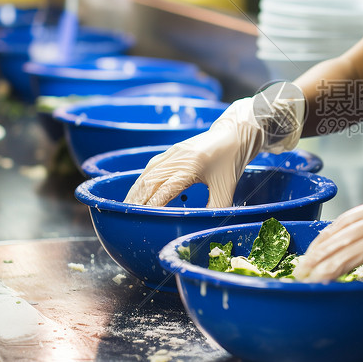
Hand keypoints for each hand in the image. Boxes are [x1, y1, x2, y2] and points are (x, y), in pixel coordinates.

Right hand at [124, 83, 304, 207]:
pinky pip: (151, 167)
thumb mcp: (226, 188)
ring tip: (128, 208)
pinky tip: (138, 192)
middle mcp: (177, 158)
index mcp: (191, 166)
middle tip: (129, 218)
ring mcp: (172, 153)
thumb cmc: (231, 160)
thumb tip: (204, 227)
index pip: (165, 189)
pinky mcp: (171, 151)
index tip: (144, 219)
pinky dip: (142, 181)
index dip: (152, 205)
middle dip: (138, 200)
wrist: (234, 133)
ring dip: (136, 191)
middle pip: (150, 181)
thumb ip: (215, 208)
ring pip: (147, 174)